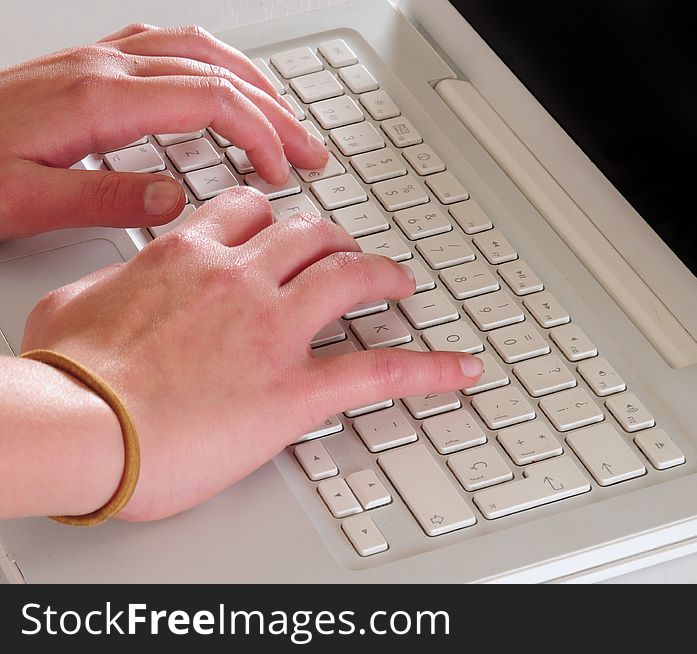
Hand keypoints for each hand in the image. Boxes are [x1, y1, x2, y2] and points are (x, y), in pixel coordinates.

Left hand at [0, 23, 327, 239]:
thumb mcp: (24, 203)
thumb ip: (105, 199)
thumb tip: (175, 197)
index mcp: (96, 99)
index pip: (208, 100)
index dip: (259, 133)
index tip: (283, 170)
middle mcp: (101, 68)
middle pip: (215, 70)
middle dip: (274, 109)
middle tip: (309, 147)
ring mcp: (94, 61)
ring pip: (196, 48)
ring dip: (250, 81)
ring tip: (283, 116)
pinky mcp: (87, 68)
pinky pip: (167, 47)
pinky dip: (212, 65)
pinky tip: (220, 85)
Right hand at [20, 188, 483, 520]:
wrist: (81, 427)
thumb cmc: (69, 379)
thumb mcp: (73, 307)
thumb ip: (109, 284)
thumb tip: (114, 285)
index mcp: (189, 257)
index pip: (250, 212)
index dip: (278, 218)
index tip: (287, 228)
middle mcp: (242, 280)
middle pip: (310, 234)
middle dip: (335, 239)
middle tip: (347, 253)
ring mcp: (277, 330)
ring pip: (351, 276)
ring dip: (383, 273)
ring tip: (401, 282)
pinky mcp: (297, 389)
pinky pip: (380, 371)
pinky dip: (429, 367)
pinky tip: (459, 368)